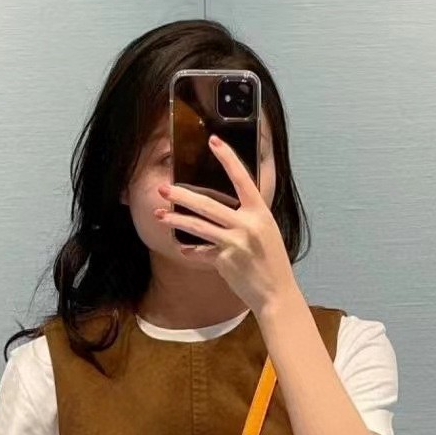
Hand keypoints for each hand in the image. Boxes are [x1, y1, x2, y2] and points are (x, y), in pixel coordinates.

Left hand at [153, 134, 297, 315]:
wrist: (276, 293)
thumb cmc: (272, 262)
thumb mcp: (265, 232)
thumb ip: (247, 218)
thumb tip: (225, 210)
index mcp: (261, 213)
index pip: (243, 179)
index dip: (228, 159)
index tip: (214, 141)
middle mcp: (247, 225)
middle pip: (208, 204)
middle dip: (183, 195)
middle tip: (164, 188)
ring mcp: (235, 243)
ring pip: (199, 227)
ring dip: (176, 220)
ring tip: (159, 215)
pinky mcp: (225, 260)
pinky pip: (202, 251)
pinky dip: (191, 251)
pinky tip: (181, 249)